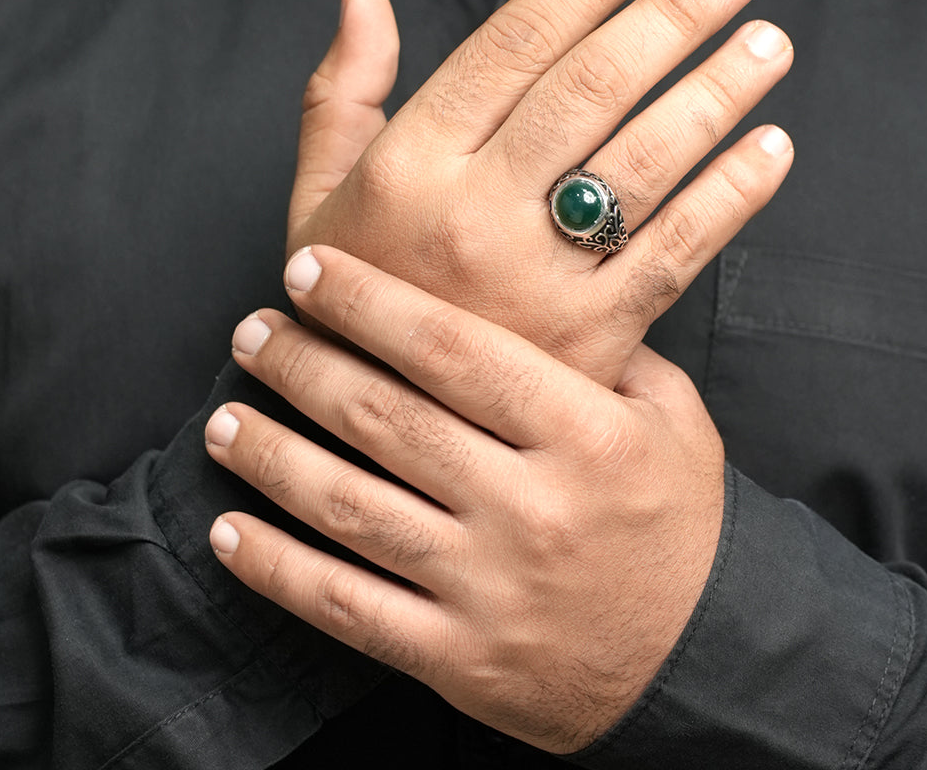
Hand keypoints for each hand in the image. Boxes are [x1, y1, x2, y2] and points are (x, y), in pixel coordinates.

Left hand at [207, 246, 724, 752]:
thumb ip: (608, 352)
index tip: (310, 270)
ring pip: (352, 509)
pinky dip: (279, 570)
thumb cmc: (682, 522)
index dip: (369, 302)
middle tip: (253, 332)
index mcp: (585, 434)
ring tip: (223, 419)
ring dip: (273, 457)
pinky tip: (231, 532)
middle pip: (386, 419)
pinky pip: (349, 609)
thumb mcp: (674, 419)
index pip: (453, 350)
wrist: (703, 657)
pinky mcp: (460, 656)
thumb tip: (527, 291)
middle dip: (303, 365)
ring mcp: (490, 587)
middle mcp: (531, 505)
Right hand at [286, 0, 793, 384]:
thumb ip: (337, 94)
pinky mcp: (590, 339)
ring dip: (716, 92)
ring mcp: (536, 281)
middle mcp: (472, 214)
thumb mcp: (316, 197)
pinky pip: (675, 253)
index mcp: (406, 166)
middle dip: (671, 17)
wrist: (381, 436)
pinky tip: (773, 148)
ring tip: (767, 41)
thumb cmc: (351, 299)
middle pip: (591, 89)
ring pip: (643, 163)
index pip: (510, 47)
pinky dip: (731, 198)